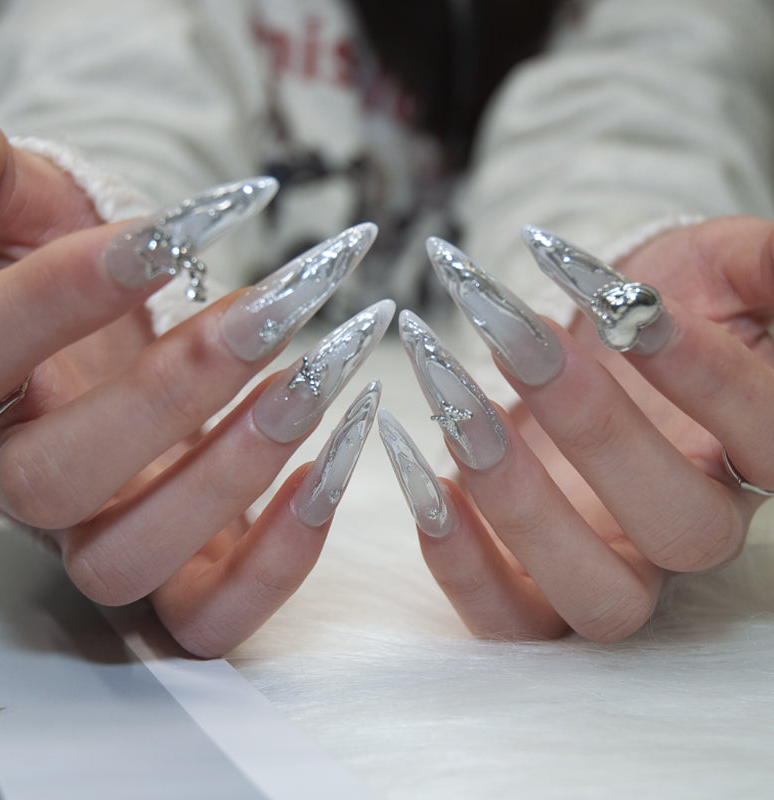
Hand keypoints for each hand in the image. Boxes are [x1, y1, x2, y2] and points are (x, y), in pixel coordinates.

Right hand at [0, 117, 389, 655]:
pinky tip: (337, 460)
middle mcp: (35, 485)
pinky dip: (282, 557)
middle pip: (61, 478)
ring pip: (133, 558)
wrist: (138, 350)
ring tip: (324, 374)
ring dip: (238, 468)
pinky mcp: (185, 586)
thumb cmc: (97, 280)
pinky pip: (213, 617)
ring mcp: (109, 543)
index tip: (169, 234)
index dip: (65, 296)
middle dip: (177, 388)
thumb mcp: (41, 212)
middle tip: (279, 308)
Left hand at [382, 223, 773, 640]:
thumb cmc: (645, 301)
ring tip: (455, 405)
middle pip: (680, 531)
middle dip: (597, 428)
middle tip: (521, 338)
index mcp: (747, 453)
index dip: (704, 376)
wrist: (574, 337)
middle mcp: (685, 528)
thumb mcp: (711, 267)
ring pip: (598, 598)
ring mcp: (608, 567)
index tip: (625, 302)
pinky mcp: (532, 589)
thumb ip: (760, 266)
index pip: (767, 440)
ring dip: (519, 504)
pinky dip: (460, 564)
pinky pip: (508, 618)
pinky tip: (423, 479)